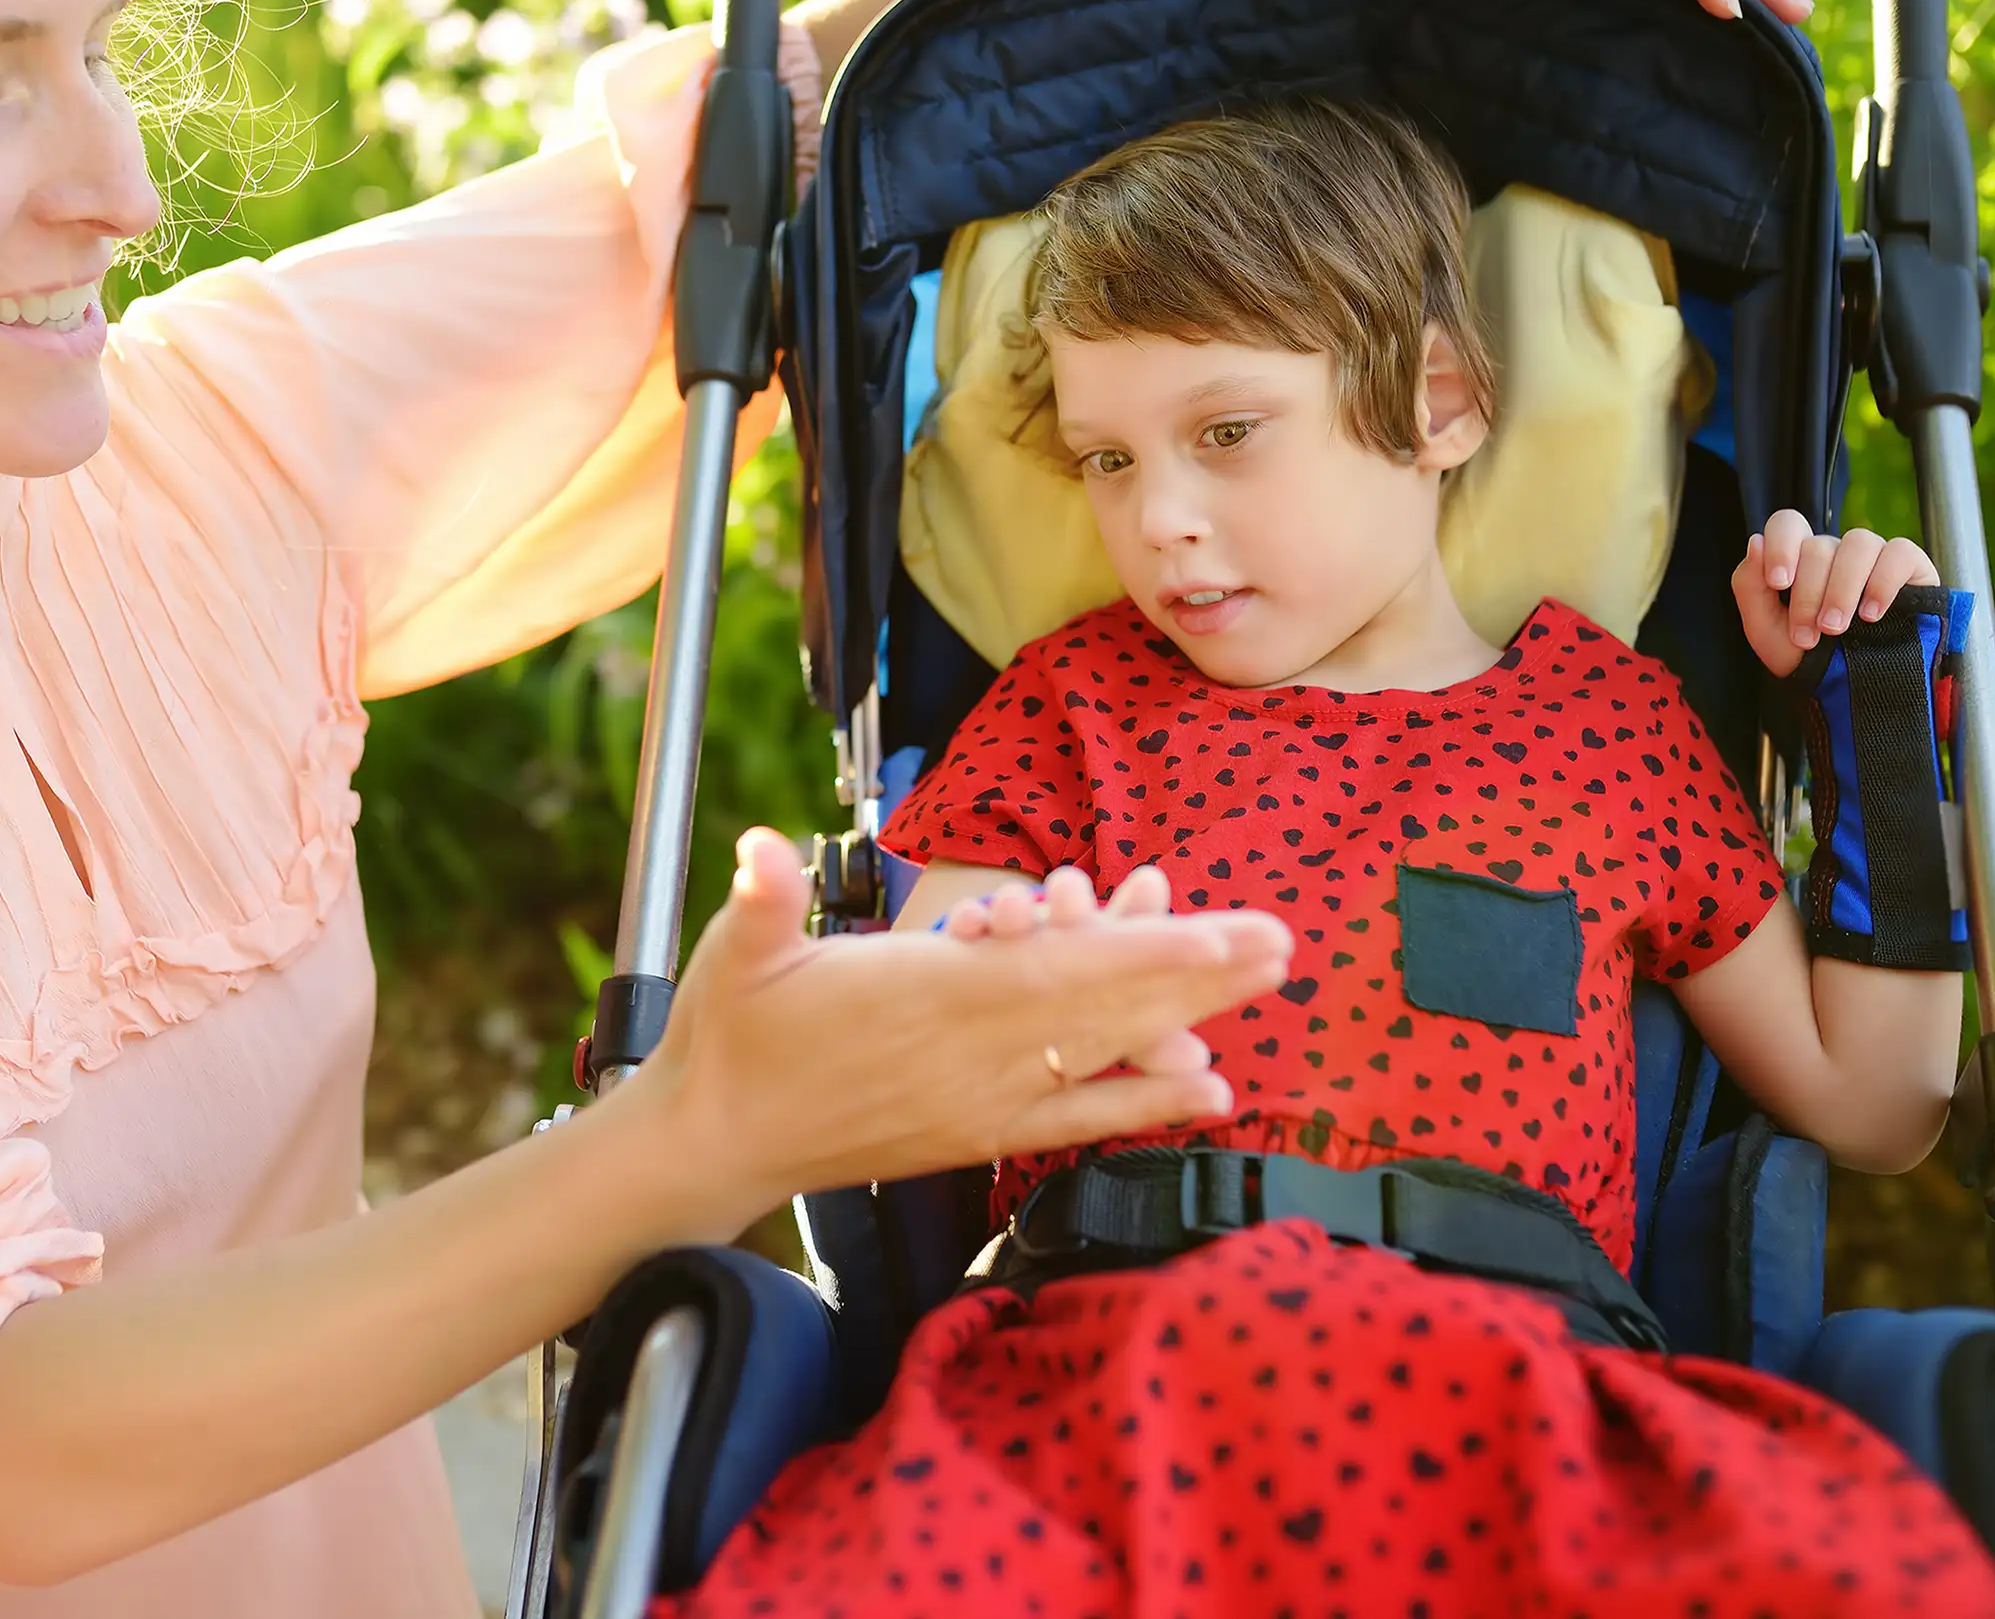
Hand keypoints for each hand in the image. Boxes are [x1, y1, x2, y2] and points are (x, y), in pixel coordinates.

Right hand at [641, 830, 1288, 1227]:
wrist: (715, 1145)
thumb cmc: (731, 1035)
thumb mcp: (738, 951)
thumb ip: (760, 898)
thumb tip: (759, 850)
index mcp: (926, 999)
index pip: (1053, 974)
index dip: (1139, 954)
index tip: (1211, 935)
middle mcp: (970, 1055)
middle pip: (1105, 1009)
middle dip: (1195, 973)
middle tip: (1279, 941)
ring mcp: (981, 1100)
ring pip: (1103, 1054)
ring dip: (1188, 1015)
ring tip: (1259, 981)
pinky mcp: (977, 1132)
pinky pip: (1079, 1118)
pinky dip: (1147, 1101)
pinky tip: (1210, 1086)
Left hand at [1732, 509, 1939, 677]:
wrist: (1853, 691)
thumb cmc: (1808, 657)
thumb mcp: (1765, 629)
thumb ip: (1750, 584)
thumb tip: (1755, 541)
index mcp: (1799, 559)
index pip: (1787, 524)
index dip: (1781, 545)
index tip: (1778, 582)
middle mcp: (1836, 551)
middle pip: (1819, 546)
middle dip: (1809, 594)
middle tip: (1809, 635)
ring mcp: (1873, 556)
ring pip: (1858, 543)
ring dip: (1842, 589)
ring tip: (1837, 628)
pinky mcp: (1910, 567)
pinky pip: (1899, 552)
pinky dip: (1883, 583)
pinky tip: (1872, 614)